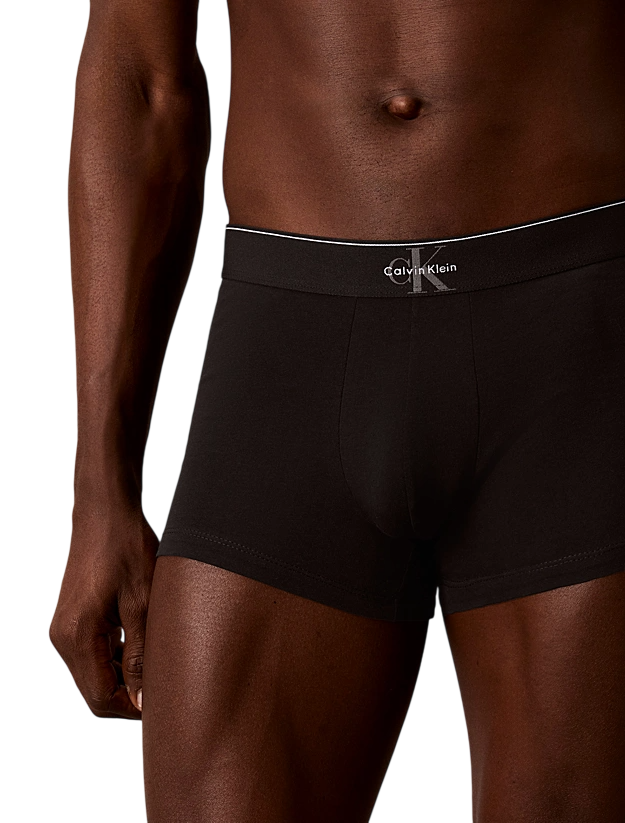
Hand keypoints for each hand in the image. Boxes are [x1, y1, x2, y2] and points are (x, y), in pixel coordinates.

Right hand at [50, 503, 157, 718]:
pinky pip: (94, 652)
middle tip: (167, 679)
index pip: (101, 698)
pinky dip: (118, 656)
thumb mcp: (142, 602)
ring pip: (96, 672)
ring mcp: (65, 628)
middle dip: (131, 692)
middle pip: (96, 690)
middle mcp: (63, 637)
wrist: (106, 511)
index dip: (134, 707)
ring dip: (126, 673)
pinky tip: (143, 640)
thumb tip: (143, 699)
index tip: (165, 698)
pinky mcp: (74, 618)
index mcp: (77, 636)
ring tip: (159, 657)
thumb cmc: (125, 547)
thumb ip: (140, 654)